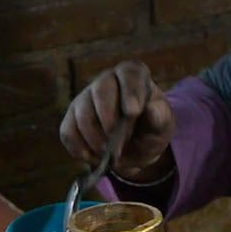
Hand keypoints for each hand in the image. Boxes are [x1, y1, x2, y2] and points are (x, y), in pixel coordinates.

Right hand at [60, 61, 174, 182]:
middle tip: (117, 142)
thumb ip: (160, 118)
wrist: (135, 147)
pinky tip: (93, 158)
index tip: (133, 112)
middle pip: (100, 90)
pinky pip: (68, 130)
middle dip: (107, 117)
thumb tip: (153, 109)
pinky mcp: (72, 118)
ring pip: (81, 111)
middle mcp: (106, 81)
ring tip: (107, 154)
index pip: (129, 74)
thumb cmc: (151, 130)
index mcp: (133, 76)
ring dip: (93, 137)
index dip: (129, 91)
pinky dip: (78, 148)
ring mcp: (86, 98)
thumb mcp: (162, 127)